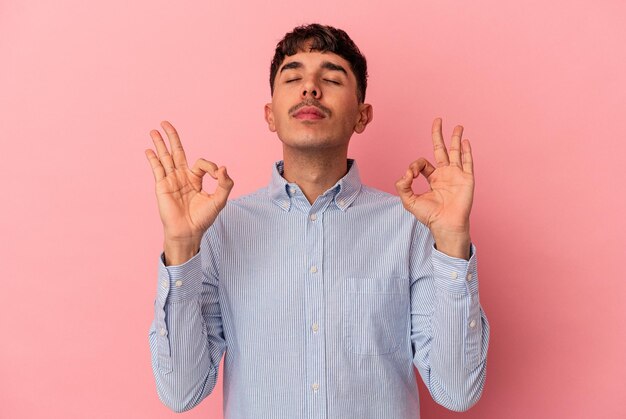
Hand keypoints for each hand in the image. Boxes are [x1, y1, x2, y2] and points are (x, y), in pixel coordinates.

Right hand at [145, 121, 233, 263]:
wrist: (188, 232)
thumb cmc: (203, 218)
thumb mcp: (219, 200)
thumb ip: (225, 183)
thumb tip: (224, 167)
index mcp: (196, 179)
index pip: (202, 163)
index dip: (212, 166)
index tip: (218, 175)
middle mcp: (182, 177)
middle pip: (177, 152)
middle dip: (172, 137)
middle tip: (166, 122)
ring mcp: (171, 181)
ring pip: (165, 157)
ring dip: (160, 143)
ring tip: (154, 130)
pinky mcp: (162, 186)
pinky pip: (157, 169)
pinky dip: (153, 159)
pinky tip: (149, 149)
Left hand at [395, 118, 473, 258]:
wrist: (446, 225)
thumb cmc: (429, 216)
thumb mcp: (409, 201)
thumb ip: (403, 186)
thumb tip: (405, 173)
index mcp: (433, 178)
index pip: (423, 163)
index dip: (415, 165)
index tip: (411, 174)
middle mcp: (445, 174)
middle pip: (441, 149)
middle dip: (438, 135)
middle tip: (437, 120)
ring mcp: (457, 175)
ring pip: (456, 152)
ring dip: (456, 138)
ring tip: (457, 126)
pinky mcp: (466, 179)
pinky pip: (468, 162)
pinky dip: (467, 151)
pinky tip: (466, 141)